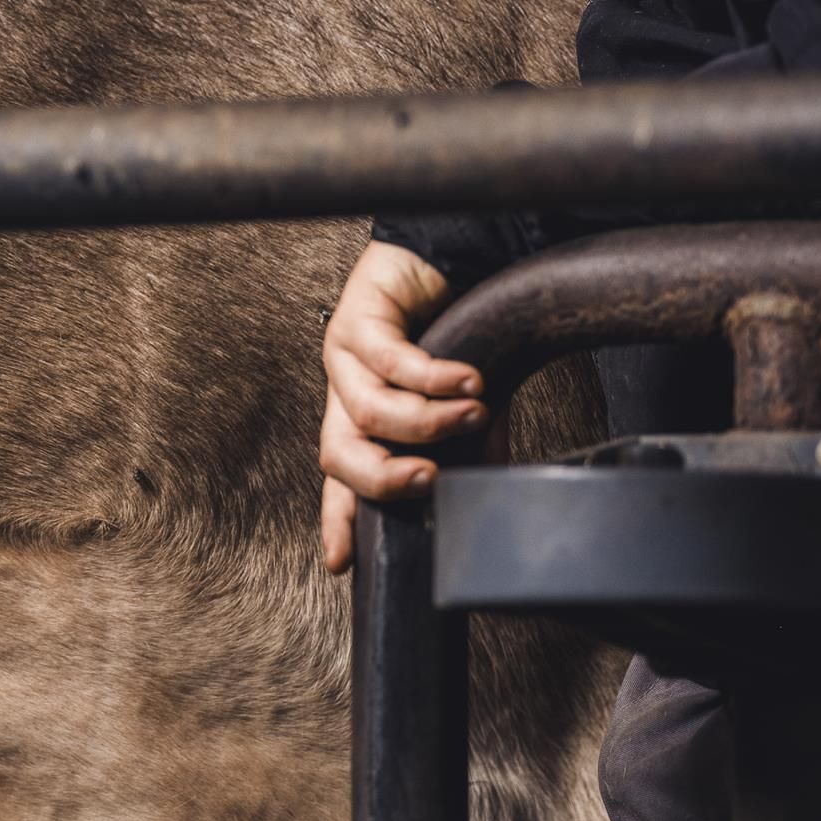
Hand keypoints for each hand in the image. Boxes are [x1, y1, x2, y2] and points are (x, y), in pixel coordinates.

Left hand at [318, 240, 482, 575]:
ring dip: (427, 421)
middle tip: (430, 478)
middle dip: (384, 477)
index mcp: (362, 419)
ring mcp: (344, 355)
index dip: (340, 520)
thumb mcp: (465, 409)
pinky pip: (390, 360)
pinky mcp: (358, 316)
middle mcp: (345, 391)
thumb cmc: (458, 334)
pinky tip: (468, 379)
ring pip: (367, 410)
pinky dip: (433, 377)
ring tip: (472, 412)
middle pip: (339, 453)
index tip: (344, 562)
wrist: (457, 258)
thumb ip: (466, 452)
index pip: (343, 479)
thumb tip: (482, 499)